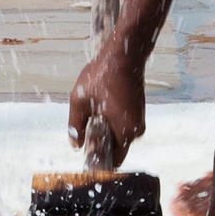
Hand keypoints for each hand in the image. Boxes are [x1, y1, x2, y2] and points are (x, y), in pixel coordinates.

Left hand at [69, 38, 147, 168]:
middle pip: (116, 148)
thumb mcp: (80, 101)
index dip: (99, 160)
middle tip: (87, 128)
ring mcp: (139, 119)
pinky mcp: (138, 110)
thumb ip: (75, 126)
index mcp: (125, 132)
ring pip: (119, 135)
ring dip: (106, 130)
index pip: (114, 161)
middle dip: (101, 143)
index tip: (86, 154)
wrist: (124, 54)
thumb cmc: (103, 75)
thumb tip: (75, 145)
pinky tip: (103, 105)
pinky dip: (112, 120)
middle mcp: (137, 129)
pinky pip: (123, 124)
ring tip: (94, 113)